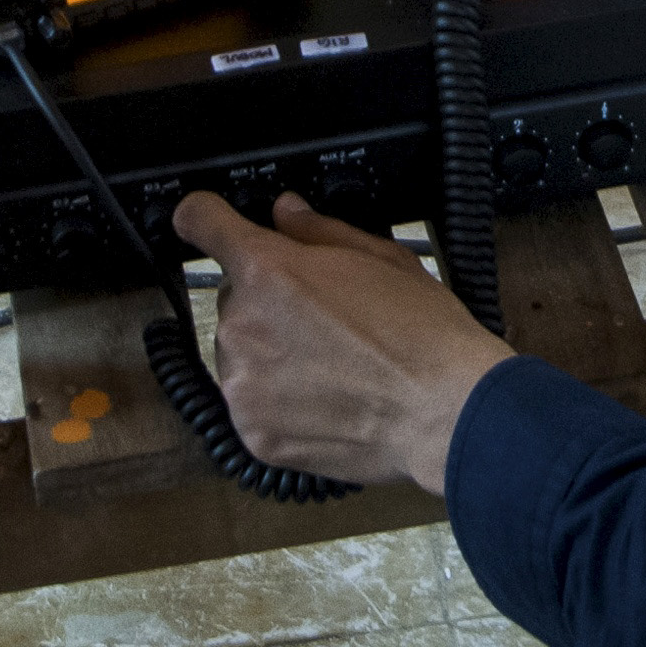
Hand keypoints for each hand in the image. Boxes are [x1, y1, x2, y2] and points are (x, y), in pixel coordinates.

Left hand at [172, 194, 513, 493]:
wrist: (444, 412)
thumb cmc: (423, 334)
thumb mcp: (381, 258)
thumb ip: (319, 230)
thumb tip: (285, 213)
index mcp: (268, 271)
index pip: (201, 221)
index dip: (205, 216)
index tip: (206, 222)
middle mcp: (243, 326)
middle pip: (234, 297)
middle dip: (268, 302)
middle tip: (323, 320)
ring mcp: (242, 385)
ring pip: (239, 354)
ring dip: (270, 354)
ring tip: (332, 367)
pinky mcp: (253, 433)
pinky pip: (251, 404)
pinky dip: (279, 403)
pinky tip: (325, 400)